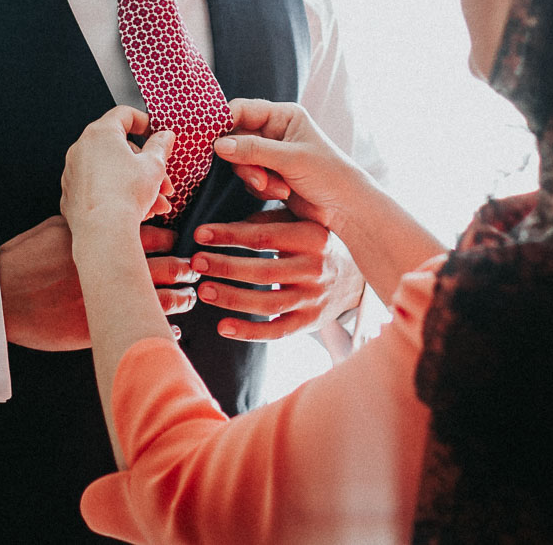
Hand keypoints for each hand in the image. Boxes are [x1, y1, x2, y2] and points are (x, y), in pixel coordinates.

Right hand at [0, 216, 198, 350]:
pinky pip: (140, 326)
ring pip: (161, 297)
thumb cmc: (26, 257)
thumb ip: (89, 223)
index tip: (178, 242)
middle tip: (193, 269)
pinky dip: (160, 327)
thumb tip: (107, 214)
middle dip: (184, 268)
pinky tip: (171, 329)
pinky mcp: (101, 325)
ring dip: (180, 297)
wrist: (2, 293)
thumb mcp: (59, 227)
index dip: (172, 240)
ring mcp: (109, 298)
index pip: (155, 236)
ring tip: (189, 297)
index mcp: (105, 240)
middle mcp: (113, 267)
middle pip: (166, 266)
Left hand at [60, 106, 176, 237]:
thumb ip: (160, 146)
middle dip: (145, 165)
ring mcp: (73, 172)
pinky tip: (135, 211)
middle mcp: (81, 149)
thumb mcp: (154, 166)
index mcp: (100, 133)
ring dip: (135, 184)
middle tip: (163, 182)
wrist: (103, 232)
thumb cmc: (126, 196)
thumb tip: (164, 136)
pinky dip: (116, 194)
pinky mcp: (71, 195)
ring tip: (155, 203)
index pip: (124, 114)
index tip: (157, 135)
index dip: (145, 122)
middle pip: (119, 148)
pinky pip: (98, 188)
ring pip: (111, 171)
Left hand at [188, 210, 364, 341]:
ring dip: (232, 298)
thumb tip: (220, 229)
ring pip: (267, 303)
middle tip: (196, 262)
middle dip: (225, 267)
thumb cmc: (315, 240)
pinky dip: (249, 332)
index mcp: (313, 237)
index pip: (264, 236)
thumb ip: (265, 221)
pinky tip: (222, 327)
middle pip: (263, 271)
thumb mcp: (300, 220)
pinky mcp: (310, 322)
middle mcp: (316, 268)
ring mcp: (314, 298)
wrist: (356, 274)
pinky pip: (277, 331)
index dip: (230, 235)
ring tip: (203, 291)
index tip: (200, 234)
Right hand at [213, 99, 375, 232]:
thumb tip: (218, 145)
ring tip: (279, 189)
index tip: (212, 142)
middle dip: (246, 162)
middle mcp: (275, 130)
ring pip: (240, 161)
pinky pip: (248, 178)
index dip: (224, 123)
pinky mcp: (269, 174)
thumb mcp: (291, 159)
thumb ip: (253, 150)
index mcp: (284, 116)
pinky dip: (260, 188)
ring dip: (255, 178)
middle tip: (261, 180)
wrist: (346, 208)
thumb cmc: (328, 175)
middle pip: (237, 138)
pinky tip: (282, 193)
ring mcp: (271, 153)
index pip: (242, 110)